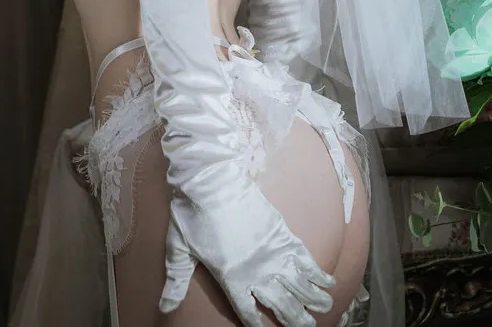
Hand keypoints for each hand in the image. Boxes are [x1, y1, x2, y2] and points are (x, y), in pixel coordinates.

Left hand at [161, 178, 334, 326]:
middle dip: (296, 320)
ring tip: (323, 308)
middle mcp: (257, 271)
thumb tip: (164, 308)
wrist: (211, 179)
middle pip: (282, 305)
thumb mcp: (179, 248)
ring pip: (300, 285)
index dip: (260, 326)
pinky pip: (306, 258)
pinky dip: (319, 272)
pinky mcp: (283, 232)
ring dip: (314, 299)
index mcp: (231, 278)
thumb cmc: (192, 213)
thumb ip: (176, 280)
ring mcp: (273, 252)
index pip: (249, 313)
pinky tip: (328, 281)